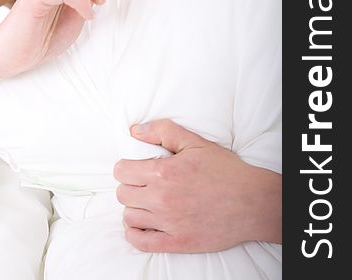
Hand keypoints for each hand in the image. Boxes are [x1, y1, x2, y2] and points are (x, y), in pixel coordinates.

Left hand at [114, 119, 280, 252]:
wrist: (251, 201)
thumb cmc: (224, 169)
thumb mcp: (194, 142)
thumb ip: (162, 131)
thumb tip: (134, 131)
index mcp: (163, 173)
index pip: (122, 171)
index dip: (126, 167)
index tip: (135, 167)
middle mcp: (162, 199)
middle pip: (123, 194)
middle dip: (129, 186)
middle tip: (143, 183)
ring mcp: (168, 223)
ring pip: (129, 217)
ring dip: (134, 208)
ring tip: (146, 201)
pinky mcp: (177, 242)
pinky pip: (141, 242)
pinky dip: (134, 233)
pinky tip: (141, 224)